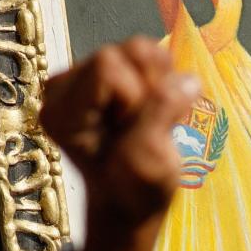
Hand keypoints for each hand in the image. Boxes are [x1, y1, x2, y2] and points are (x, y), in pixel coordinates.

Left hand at [39, 37, 197, 250]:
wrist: (128, 200)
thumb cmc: (133, 190)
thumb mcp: (149, 162)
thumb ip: (160, 115)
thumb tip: (188, 80)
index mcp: (62, 111)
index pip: (108, 67)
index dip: (136, 94)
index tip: (134, 128)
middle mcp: (63, 89)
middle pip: (121, 53)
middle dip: (148, 88)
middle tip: (147, 125)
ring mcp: (83, 79)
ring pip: (136, 50)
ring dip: (158, 83)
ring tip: (151, 118)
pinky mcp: (104, 76)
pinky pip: (145, 55)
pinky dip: (160, 79)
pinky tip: (153, 108)